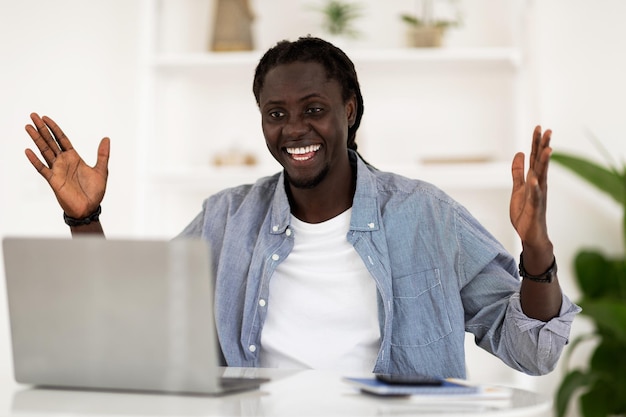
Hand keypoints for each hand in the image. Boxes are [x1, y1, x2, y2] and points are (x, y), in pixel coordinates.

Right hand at [24, 113, 109, 218]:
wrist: (89, 208)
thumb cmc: (94, 191)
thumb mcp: (101, 170)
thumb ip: (102, 154)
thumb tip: (107, 138)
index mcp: (74, 158)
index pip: (62, 139)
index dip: (54, 128)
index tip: (46, 118)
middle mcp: (63, 162)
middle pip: (50, 141)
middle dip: (42, 129)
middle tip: (33, 115)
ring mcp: (57, 170)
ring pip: (44, 151)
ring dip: (36, 139)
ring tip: (28, 127)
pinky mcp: (53, 180)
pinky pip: (42, 168)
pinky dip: (35, 160)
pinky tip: (28, 150)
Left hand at [510, 126, 552, 254]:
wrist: (530, 234)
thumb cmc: (525, 211)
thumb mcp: (518, 188)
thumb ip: (518, 171)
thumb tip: (519, 153)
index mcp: (534, 179)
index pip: (535, 157)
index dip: (536, 143)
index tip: (539, 127)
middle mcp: (539, 184)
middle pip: (541, 162)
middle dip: (543, 146)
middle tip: (547, 130)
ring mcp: (538, 195)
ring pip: (542, 176)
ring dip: (545, 163)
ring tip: (548, 149)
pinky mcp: (535, 207)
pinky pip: (536, 196)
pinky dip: (535, 188)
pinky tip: (535, 179)